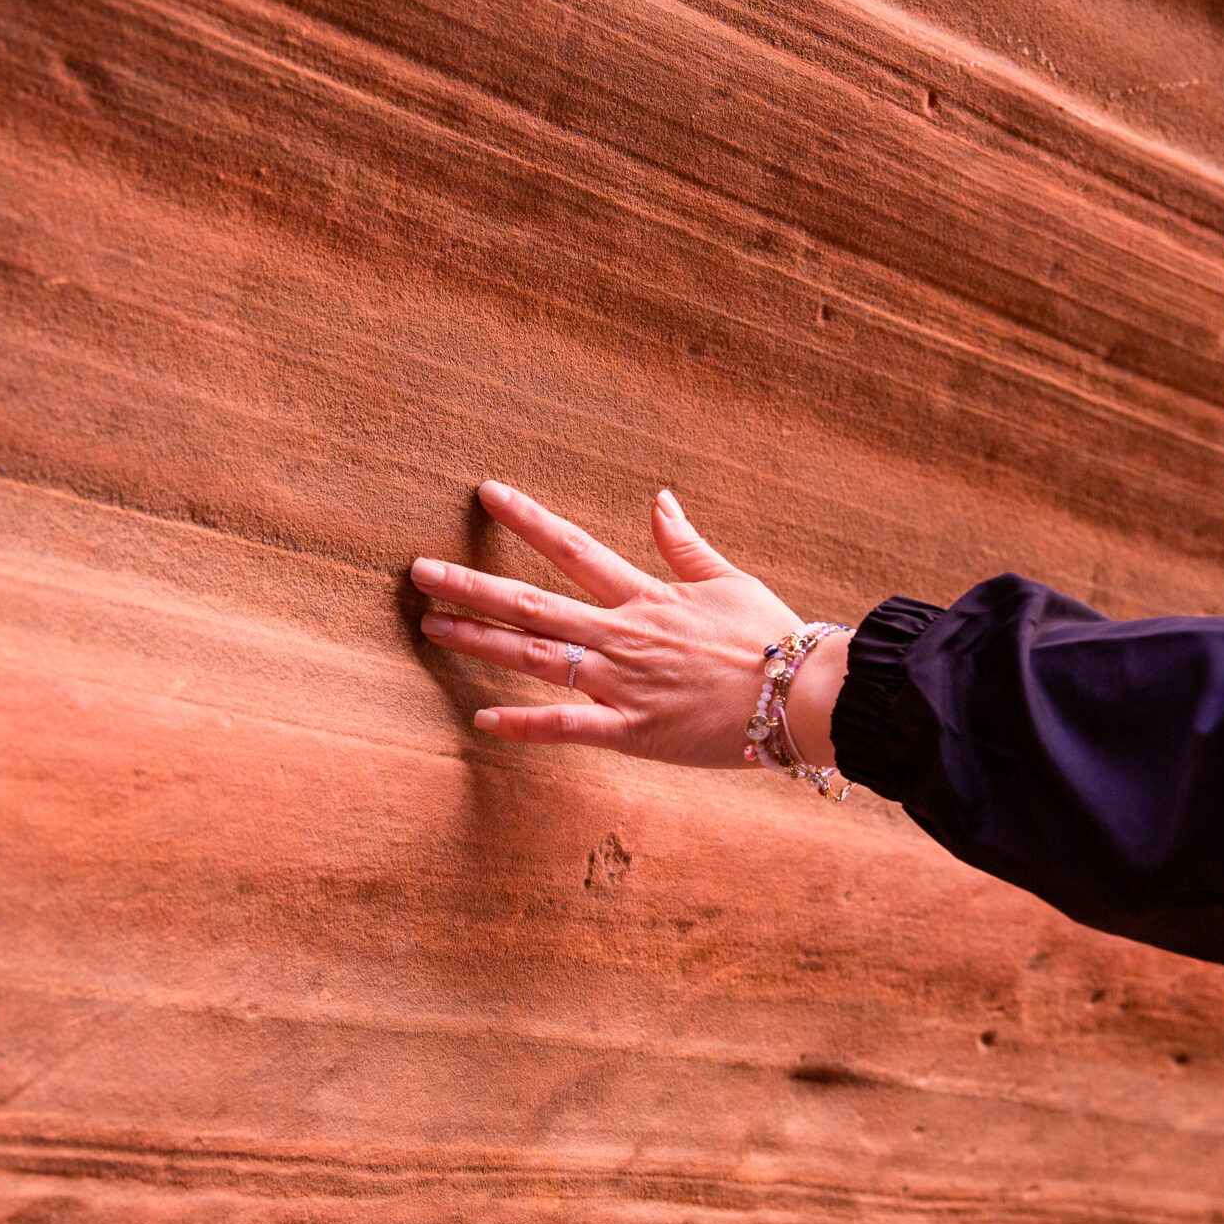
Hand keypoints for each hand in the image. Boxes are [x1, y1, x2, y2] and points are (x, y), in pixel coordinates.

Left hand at [412, 482, 844, 768]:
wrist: (805, 696)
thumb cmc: (772, 639)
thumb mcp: (729, 580)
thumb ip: (685, 544)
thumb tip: (659, 498)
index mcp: (646, 596)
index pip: (573, 547)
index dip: (526, 518)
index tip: (485, 494)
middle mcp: (623, 634)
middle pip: (533, 603)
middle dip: (471, 584)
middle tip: (419, 571)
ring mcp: (623, 683)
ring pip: (536, 657)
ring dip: (480, 640)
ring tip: (431, 626)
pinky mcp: (632, 730)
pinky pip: (567, 727)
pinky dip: (524, 723)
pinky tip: (481, 716)